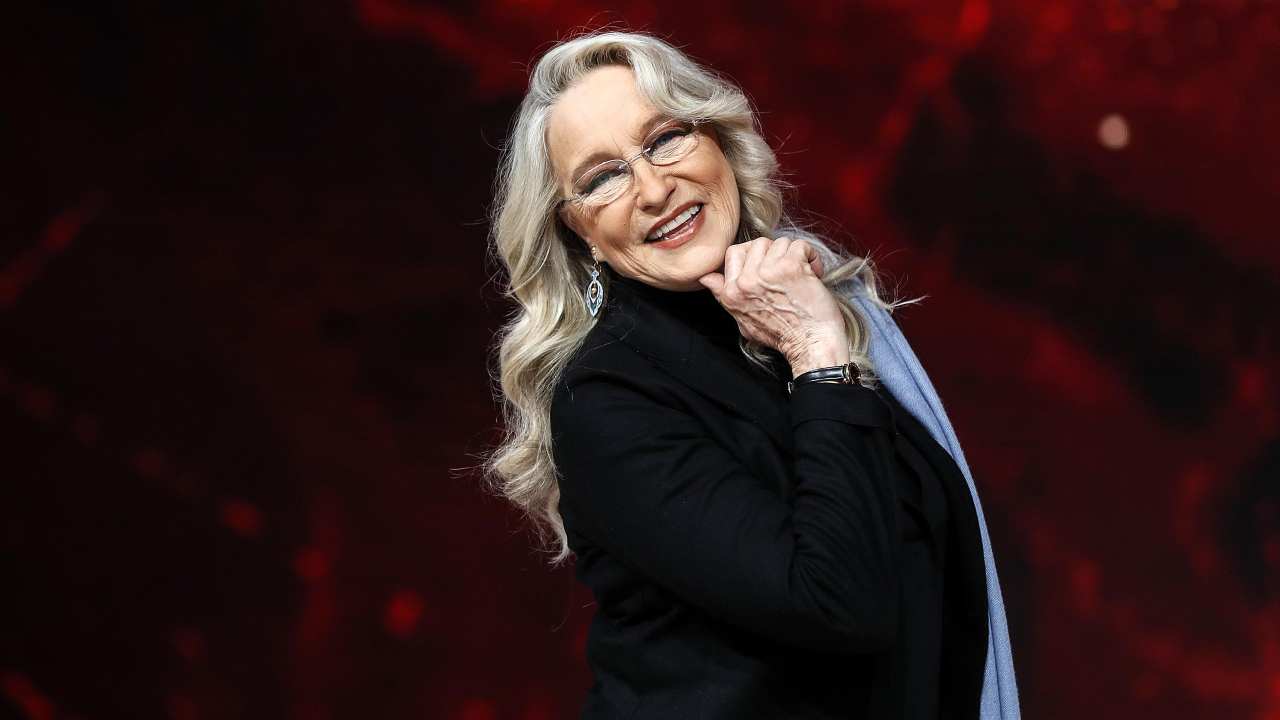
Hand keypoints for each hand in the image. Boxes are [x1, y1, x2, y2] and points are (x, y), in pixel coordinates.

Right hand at [698, 237, 849, 375]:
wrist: (811, 344)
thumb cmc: (783, 335)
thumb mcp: (742, 320)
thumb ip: (723, 296)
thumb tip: (707, 278)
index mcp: (732, 293)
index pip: (733, 253)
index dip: (754, 256)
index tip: (767, 267)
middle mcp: (746, 281)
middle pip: (757, 243)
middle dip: (775, 253)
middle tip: (786, 271)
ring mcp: (768, 272)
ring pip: (779, 242)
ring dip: (794, 255)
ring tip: (801, 273)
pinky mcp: (791, 267)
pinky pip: (799, 244)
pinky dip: (810, 256)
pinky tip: (813, 272)